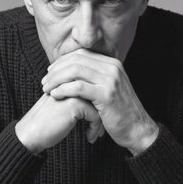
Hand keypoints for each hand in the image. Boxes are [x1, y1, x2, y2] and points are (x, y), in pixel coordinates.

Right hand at [15, 89, 103, 152]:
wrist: (31, 133)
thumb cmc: (45, 122)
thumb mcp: (62, 105)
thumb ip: (76, 98)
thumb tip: (97, 104)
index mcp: (68, 80)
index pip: (94, 90)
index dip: (99, 106)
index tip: (99, 122)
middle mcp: (72, 82)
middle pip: (99, 96)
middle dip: (103, 114)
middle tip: (102, 129)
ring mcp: (74, 91)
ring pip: (100, 106)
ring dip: (100, 123)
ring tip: (97, 134)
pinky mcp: (75, 103)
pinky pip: (96, 115)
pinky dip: (95, 129)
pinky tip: (89, 138)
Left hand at [41, 48, 158, 153]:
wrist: (137, 129)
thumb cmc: (120, 114)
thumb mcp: (109, 90)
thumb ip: (95, 79)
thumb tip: (74, 73)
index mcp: (112, 64)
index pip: (81, 54)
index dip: (63, 62)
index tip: (50, 72)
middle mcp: (112, 68)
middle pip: (76, 60)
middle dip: (56, 70)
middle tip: (44, 81)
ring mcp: (110, 80)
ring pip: (75, 71)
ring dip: (57, 80)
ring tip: (46, 89)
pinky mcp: (106, 95)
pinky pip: (79, 87)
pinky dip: (63, 90)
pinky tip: (55, 96)